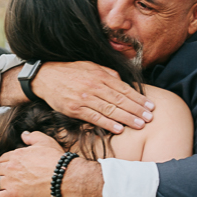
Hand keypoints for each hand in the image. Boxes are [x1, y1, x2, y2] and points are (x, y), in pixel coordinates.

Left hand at [0, 131, 62, 196]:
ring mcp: (10, 182)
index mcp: (17, 155)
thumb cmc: (55, 160)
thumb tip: (24, 134)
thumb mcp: (45, 141)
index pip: (3, 159)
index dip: (0, 163)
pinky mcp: (12, 195)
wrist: (61, 176)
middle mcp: (11, 168)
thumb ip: (33, 137)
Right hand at [33, 61, 154, 133]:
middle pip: (120, 100)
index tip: (150, 106)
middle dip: (136, 110)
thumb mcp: (91, 67)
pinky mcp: (75, 109)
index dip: (138, 98)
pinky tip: (118, 129)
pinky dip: (107, 124)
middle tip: (149, 117)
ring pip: (110, 109)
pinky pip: (94, 117)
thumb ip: (108, 74)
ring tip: (139, 124)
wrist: (46, 77)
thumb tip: (123, 82)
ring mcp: (84, 98)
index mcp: (100, 76)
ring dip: (126, 118)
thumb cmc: (71, 72)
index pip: (124, 89)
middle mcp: (94, 86)